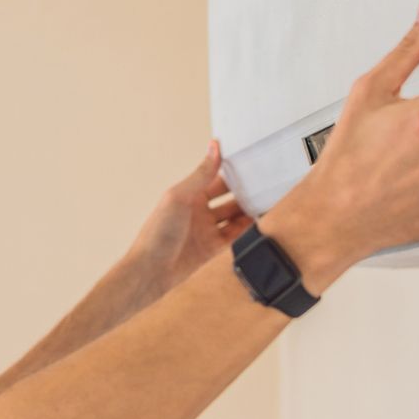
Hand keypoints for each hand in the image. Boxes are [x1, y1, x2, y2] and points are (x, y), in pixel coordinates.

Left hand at [125, 141, 256, 294]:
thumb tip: (214, 147)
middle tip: (265, 181)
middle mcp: (198, 210)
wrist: (151, 271)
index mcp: (188, 194)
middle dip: (244, 190)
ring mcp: (206, 229)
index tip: (250, 160)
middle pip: (227, 196)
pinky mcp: (212, 248)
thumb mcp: (179, 196)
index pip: (214, 176)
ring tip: (267, 199)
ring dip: (248, 209)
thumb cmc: (157, 232)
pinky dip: (247, 229)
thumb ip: (201, 174)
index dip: (230, 169)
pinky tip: (259, 221)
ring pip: (234, 215)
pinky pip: (234, 235)